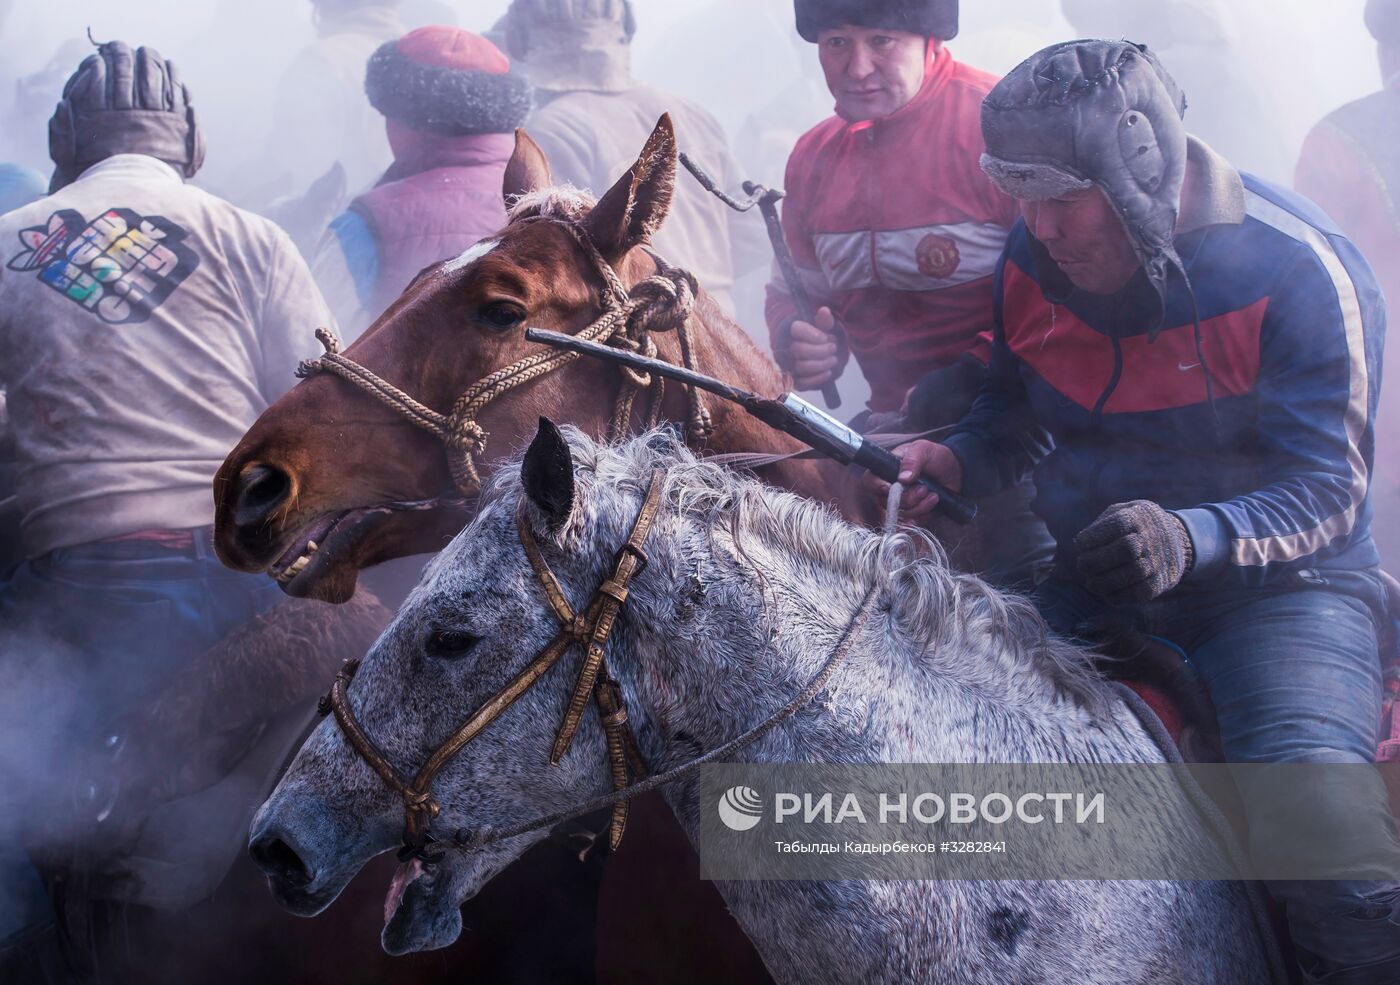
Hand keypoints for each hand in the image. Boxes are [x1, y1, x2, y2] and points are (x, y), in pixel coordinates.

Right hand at [788, 307, 841, 390]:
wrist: (820, 355)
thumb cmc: (820, 338)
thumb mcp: (824, 327)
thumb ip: (824, 321)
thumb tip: (824, 311)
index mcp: (793, 331)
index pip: (797, 330)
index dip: (812, 335)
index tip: (826, 338)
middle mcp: (787, 348)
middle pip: (800, 349)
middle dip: (820, 350)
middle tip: (833, 348)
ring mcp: (790, 364)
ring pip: (801, 366)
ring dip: (821, 364)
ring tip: (833, 360)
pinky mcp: (795, 379)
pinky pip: (802, 382)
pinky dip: (816, 379)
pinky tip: (828, 372)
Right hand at [861, 440, 963, 523]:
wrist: (955, 470)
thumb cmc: (935, 456)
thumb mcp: (924, 450)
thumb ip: (912, 460)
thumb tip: (902, 478)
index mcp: (886, 470)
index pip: (869, 482)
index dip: (877, 487)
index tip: (890, 487)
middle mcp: (889, 489)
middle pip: (886, 503)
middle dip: (907, 499)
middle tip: (923, 488)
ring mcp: (901, 504)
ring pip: (901, 515)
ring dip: (920, 506)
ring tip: (933, 494)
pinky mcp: (914, 514)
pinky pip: (913, 523)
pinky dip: (924, 515)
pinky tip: (933, 503)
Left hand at [1075, 500, 1192, 603]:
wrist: (1178, 540)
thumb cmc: (1137, 525)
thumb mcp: (1124, 512)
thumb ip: (1103, 523)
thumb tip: (1080, 544)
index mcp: (1140, 517)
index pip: (1118, 524)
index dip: (1095, 536)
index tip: (1081, 543)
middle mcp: (1152, 538)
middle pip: (1126, 549)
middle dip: (1098, 560)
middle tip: (1082, 566)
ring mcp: (1159, 560)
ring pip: (1133, 573)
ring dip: (1106, 581)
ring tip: (1091, 583)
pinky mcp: (1161, 581)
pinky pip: (1141, 592)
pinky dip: (1120, 596)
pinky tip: (1107, 594)